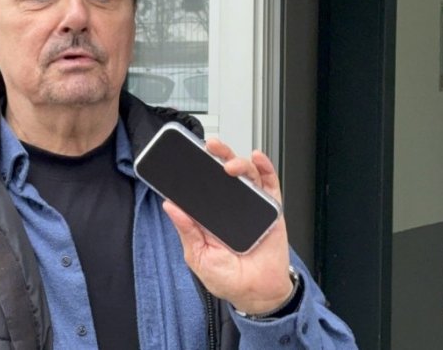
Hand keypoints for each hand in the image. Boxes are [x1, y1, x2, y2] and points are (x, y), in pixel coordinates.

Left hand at [163, 138, 292, 314]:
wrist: (257, 294)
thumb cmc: (228, 278)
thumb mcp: (199, 256)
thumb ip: (187, 230)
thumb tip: (171, 206)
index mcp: (208, 215)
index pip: (200, 186)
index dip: (194, 169)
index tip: (185, 156)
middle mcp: (228, 206)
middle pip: (223, 172)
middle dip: (216, 155)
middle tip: (209, 148)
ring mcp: (250, 205)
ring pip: (246, 174)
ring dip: (238, 162)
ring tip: (229, 164)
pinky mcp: (271, 209)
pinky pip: (270, 184)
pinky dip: (265, 167)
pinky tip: (257, 158)